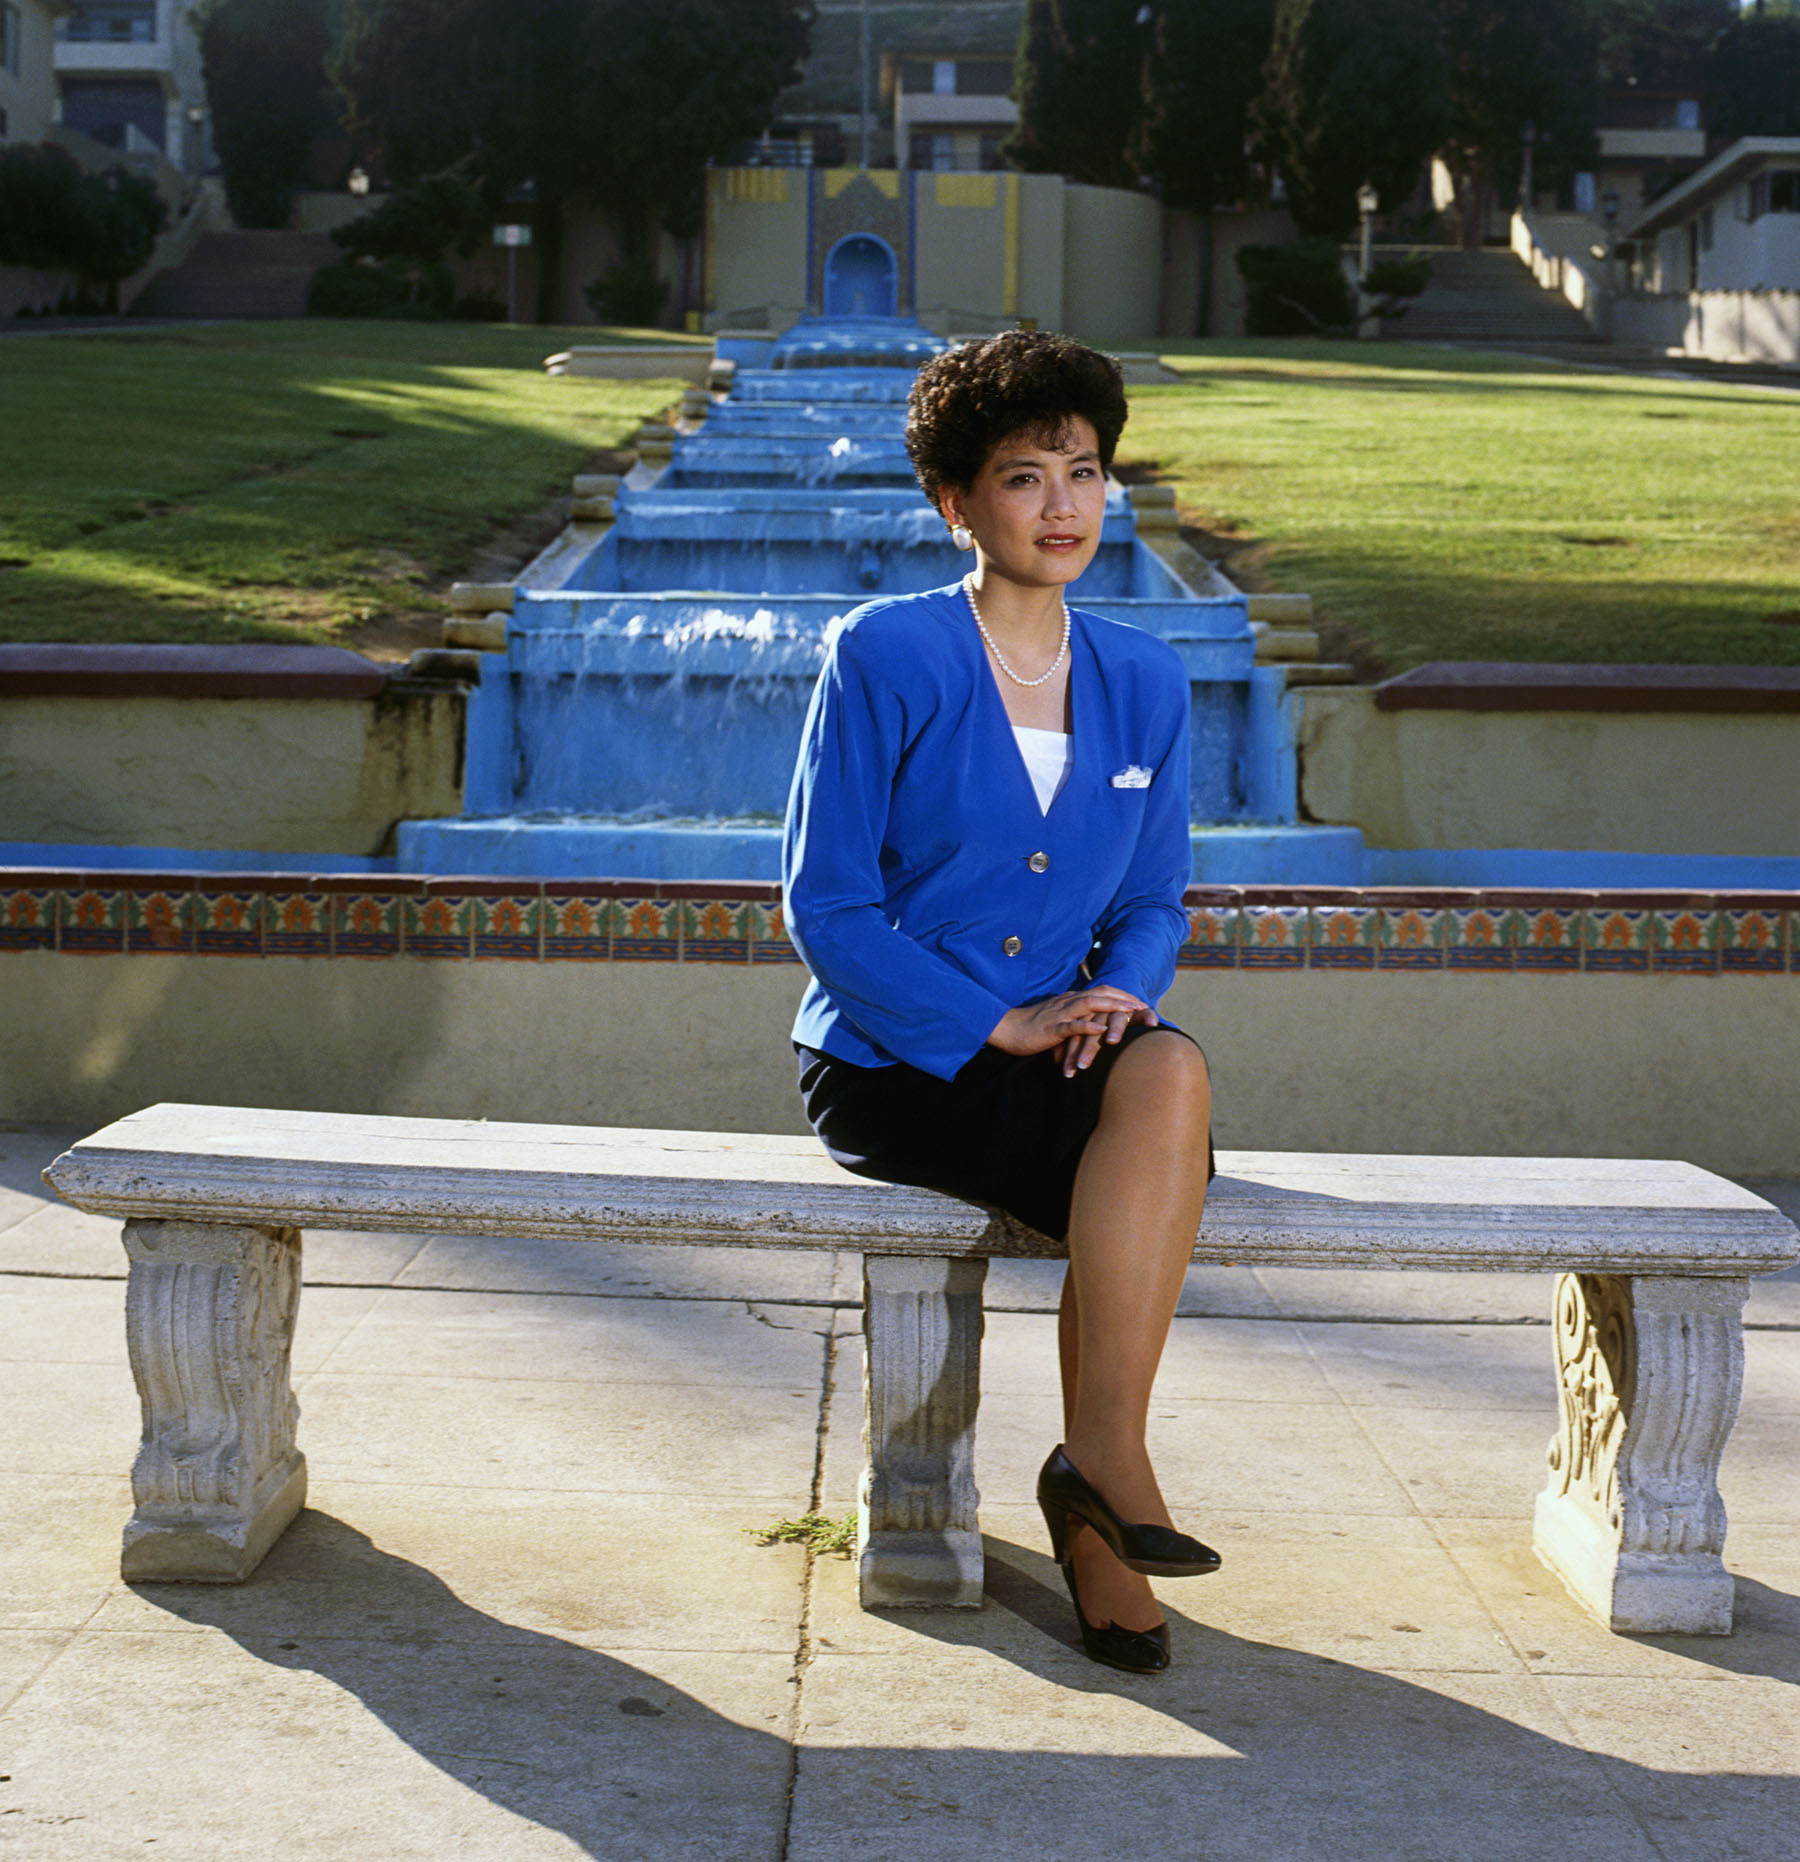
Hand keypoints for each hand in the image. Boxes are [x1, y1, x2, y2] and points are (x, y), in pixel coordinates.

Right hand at [988, 987, 1158, 1077]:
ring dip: (1111, 1007)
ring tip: (1129, 1012)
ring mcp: (1059, 1014)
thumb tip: (1090, 1024)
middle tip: (1143, 1005)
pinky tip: (1100, 1031)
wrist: (1005, 1029)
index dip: (1121, 996)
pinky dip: (1086, 1027)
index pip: (1100, 992)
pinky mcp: (1050, 1029)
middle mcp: (1067, 1003)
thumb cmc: (1030, 1027)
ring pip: (1089, 1005)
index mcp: (1070, 1000)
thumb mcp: (1057, 1019)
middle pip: (1100, 993)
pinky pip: (1070, 1026)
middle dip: (1123, 998)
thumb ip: (1073, 1018)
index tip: (1139, 1002)